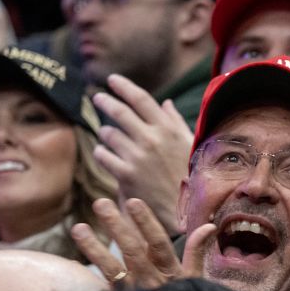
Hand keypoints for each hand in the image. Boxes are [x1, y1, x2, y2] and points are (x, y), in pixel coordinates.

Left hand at [71, 197, 213, 288]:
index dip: (146, 224)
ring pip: (113, 267)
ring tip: (78, 228)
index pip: (159, 244)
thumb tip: (209, 225)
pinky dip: (90, 270)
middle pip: (132, 251)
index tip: (133, 202)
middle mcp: (152, 281)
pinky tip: (72, 257)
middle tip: (101, 204)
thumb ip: (197, 251)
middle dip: (117, 227)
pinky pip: (103, 285)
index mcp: (172, 273)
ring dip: (94, 248)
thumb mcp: (196, 278)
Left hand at [92, 74, 193, 234]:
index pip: (141, 99)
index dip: (124, 86)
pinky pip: (104, 156)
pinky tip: (106, 154)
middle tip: (98, 98)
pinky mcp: (126, 175)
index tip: (112, 80)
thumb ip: (176, 122)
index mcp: (168, 129)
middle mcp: (152, 139)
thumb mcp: (191, 145)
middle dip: (105, 102)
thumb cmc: (191, 175)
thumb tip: (166, 103)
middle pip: (119, 112)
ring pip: (109, 134)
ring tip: (108, 135)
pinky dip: (103, 153)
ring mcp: (137, 157)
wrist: (187, 210)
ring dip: (106, 133)